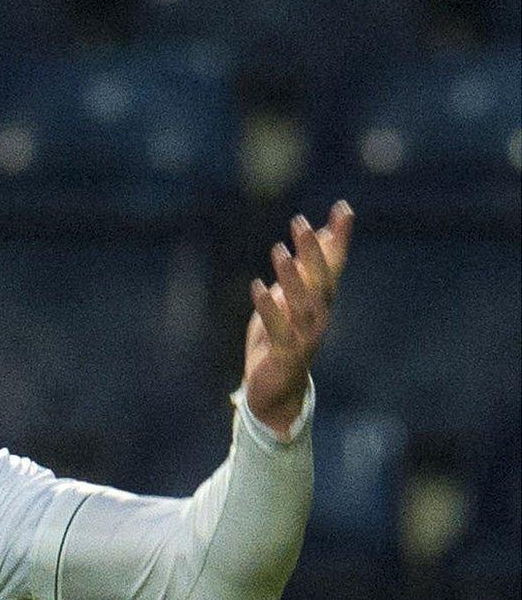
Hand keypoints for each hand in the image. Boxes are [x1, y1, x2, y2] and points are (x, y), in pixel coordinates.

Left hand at [243, 200, 351, 437]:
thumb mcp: (292, 298)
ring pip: (303, 304)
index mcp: (320, 301)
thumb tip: (318, 233)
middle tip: (300, 223)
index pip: (334, 264)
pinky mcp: (285, 354)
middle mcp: (318, 315)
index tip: (343, 208)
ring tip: (280, 252)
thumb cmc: (282, 339)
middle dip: (313, 252)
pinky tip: (258, 287)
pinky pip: (278, 329)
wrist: (276, 391)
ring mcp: (304, 336)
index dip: (339, 237)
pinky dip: (269, 308)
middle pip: (321, 280)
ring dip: (292, 278)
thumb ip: (306, 268)